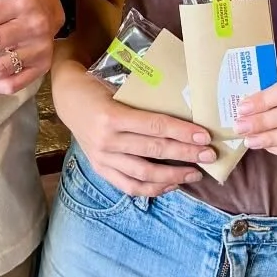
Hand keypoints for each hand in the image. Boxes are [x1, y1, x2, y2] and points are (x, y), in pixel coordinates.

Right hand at [50, 58, 213, 196]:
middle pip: (154, 150)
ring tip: (194, 174)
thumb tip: (185, 113)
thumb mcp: (120, 89)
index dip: (183, 132)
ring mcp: (102, 157)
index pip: (155, 126)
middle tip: (209, 155)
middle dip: (185, 154)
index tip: (205, 136)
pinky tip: (170, 184)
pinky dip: (152, 189)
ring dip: (173, 175)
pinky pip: (129, 186)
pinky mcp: (101, 169)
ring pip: (144, 173)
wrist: (67, 98)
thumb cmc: (99, 88)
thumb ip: (145, 102)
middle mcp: (107, 140)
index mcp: (112, 116)